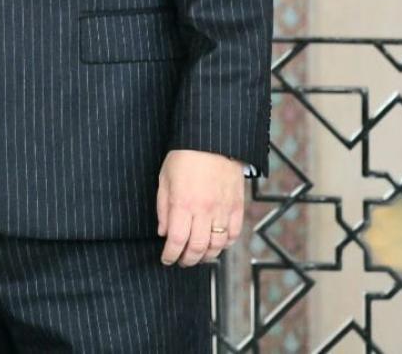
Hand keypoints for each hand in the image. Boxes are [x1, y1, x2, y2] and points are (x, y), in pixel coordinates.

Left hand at [157, 149, 245, 265]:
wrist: (212, 140)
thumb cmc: (184, 156)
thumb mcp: (165, 179)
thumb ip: (163, 208)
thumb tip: (164, 233)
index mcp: (183, 203)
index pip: (177, 241)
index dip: (170, 255)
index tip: (166, 259)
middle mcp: (204, 210)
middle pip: (198, 248)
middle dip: (188, 260)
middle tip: (182, 261)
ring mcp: (223, 209)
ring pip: (218, 245)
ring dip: (207, 256)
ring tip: (198, 256)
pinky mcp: (237, 206)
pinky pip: (234, 234)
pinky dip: (225, 244)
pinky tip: (217, 244)